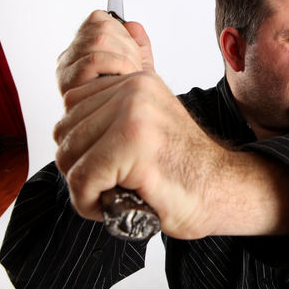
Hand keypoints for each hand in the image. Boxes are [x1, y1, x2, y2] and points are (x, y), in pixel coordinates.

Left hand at [53, 70, 221, 238]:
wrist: (223, 190)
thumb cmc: (185, 169)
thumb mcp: (149, 125)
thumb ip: (113, 116)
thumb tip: (65, 131)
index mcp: (138, 82)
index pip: (74, 103)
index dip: (80, 141)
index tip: (104, 163)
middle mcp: (135, 90)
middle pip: (65, 129)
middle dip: (77, 165)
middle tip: (104, 185)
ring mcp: (134, 116)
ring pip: (69, 154)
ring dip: (82, 185)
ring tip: (109, 195)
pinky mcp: (132, 148)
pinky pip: (82, 179)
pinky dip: (87, 202)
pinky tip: (110, 207)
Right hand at [56, 10, 153, 95]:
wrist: (124, 132)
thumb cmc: (128, 103)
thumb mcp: (139, 70)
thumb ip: (137, 46)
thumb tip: (133, 25)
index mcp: (83, 49)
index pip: (99, 19)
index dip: (123, 33)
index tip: (133, 54)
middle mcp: (70, 58)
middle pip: (101, 28)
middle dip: (127, 47)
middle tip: (134, 69)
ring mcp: (67, 71)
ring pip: (99, 40)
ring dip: (124, 57)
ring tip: (128, 77)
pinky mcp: (69, 84)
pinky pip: (94, 59)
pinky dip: (117, 66)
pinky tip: (122, 80)